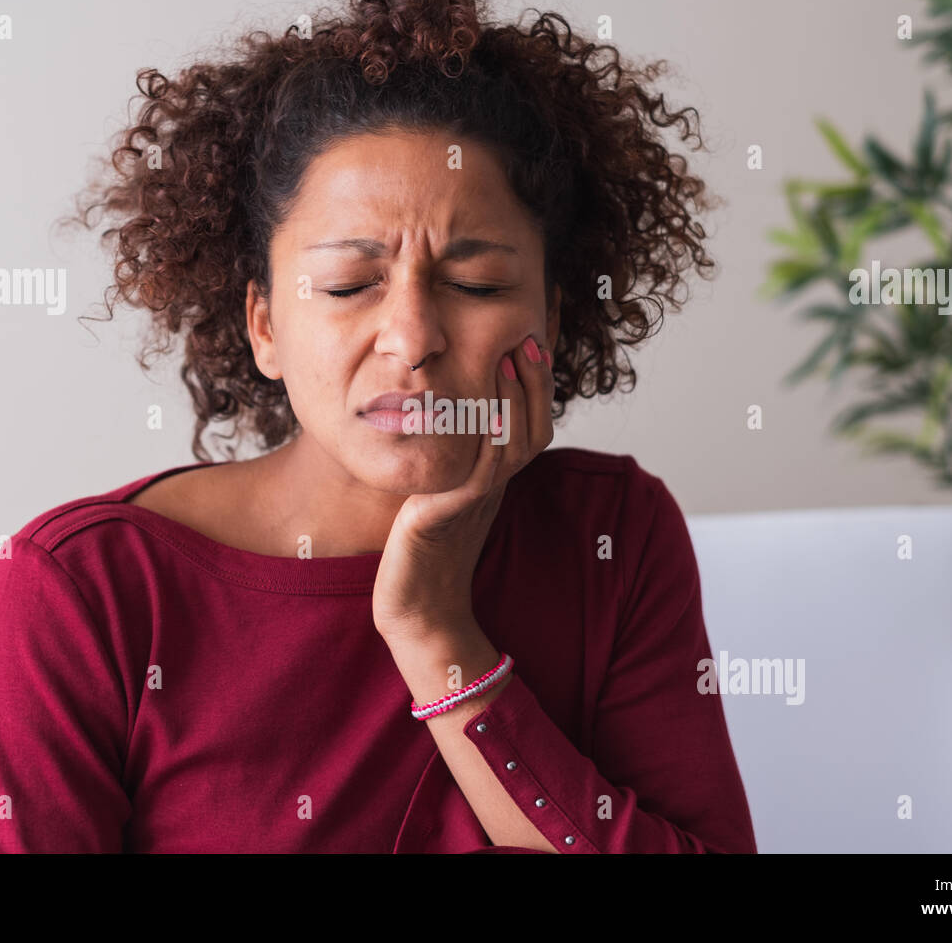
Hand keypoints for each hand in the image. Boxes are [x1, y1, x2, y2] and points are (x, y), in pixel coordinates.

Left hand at [372, 334, 554, 641]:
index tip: (530, 344)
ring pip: (512, 445)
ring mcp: (476, 502)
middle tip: (527, 340)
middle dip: (533, 383)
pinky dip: (486, 437)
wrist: (415, 611)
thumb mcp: (442, 496)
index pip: (531, 428)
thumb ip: (453, 462)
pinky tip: (479, 408)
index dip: (536, 388)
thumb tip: (449, 419)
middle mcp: (493, 489)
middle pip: (533, 430)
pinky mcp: (449, 514)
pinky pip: (480, 470)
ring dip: (513, 400)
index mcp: (495, 482)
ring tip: (506, 359)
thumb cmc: (420, 556)